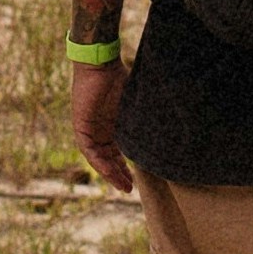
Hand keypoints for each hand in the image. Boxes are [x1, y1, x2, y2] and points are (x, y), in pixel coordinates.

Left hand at [74, 60, 136, 194]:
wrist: (101, 64)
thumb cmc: (119, 77)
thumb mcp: (135, 104)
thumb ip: (143, 118)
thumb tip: (171, 129)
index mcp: (112, 125)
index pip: (117, 152)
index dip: (125, 167)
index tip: (136, 180)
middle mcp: (100, 130)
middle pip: (108, 158)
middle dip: (118, 174)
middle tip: (129, 189)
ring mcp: (89, 129)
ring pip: (98, 158)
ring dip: (109, 173)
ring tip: (122, 186)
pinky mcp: (81, 126)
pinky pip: (89, 150)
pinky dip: (99, 161)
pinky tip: (109, 172)